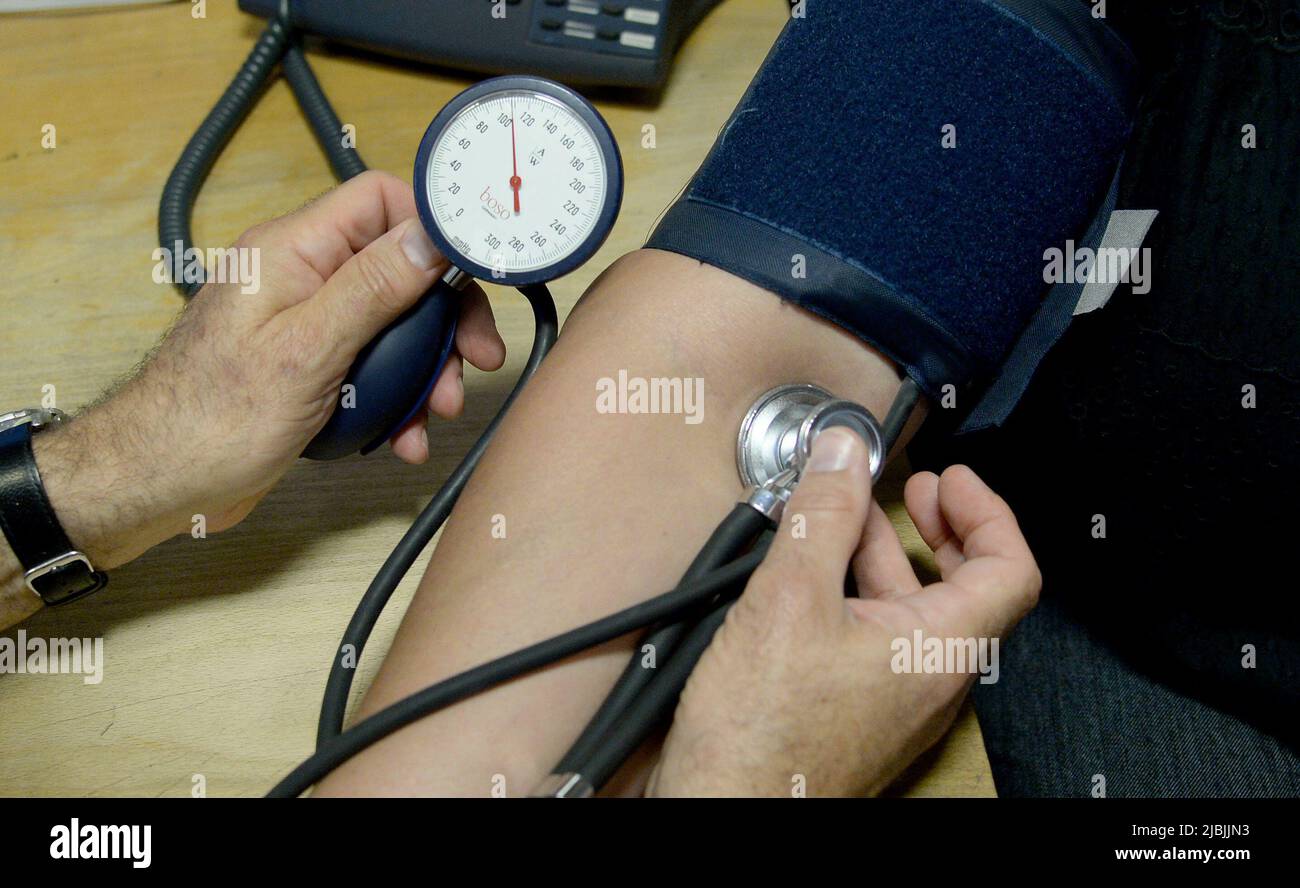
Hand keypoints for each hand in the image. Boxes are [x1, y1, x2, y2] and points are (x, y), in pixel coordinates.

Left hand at [34, 171, 505, 570]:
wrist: (161, 483)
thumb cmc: (212, 419)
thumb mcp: (308, 350)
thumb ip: (372, 288)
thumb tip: (431, 237)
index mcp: (292, 251)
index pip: (380, 201)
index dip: (433, 228)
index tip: (475, 272)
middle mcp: (301, 278)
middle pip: (399, 268)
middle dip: (444, 317)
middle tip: (476, 357)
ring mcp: (307, 324)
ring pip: (394, 325)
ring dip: (426, 369)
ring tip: (437, 412)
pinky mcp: (311, 367)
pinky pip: (373, 368)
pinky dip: (397, 400)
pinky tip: (404, 436)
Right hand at [649, 428, 1040, 796]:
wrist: (726, 810)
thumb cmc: (763, 735)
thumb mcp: (789, 599)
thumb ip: (822, 517)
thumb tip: (842, 452)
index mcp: (940, 650)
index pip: (1010, 570)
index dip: (987, 512)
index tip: (949, 480)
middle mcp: (930, 680)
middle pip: (964, 587)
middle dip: (937, 528)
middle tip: (913, 491)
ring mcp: (894, 700)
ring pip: (911, 613)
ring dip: (884, 556)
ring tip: (840, 519)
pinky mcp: (855, 711)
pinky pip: (876, 640)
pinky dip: (856, 594)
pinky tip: (809, 577)